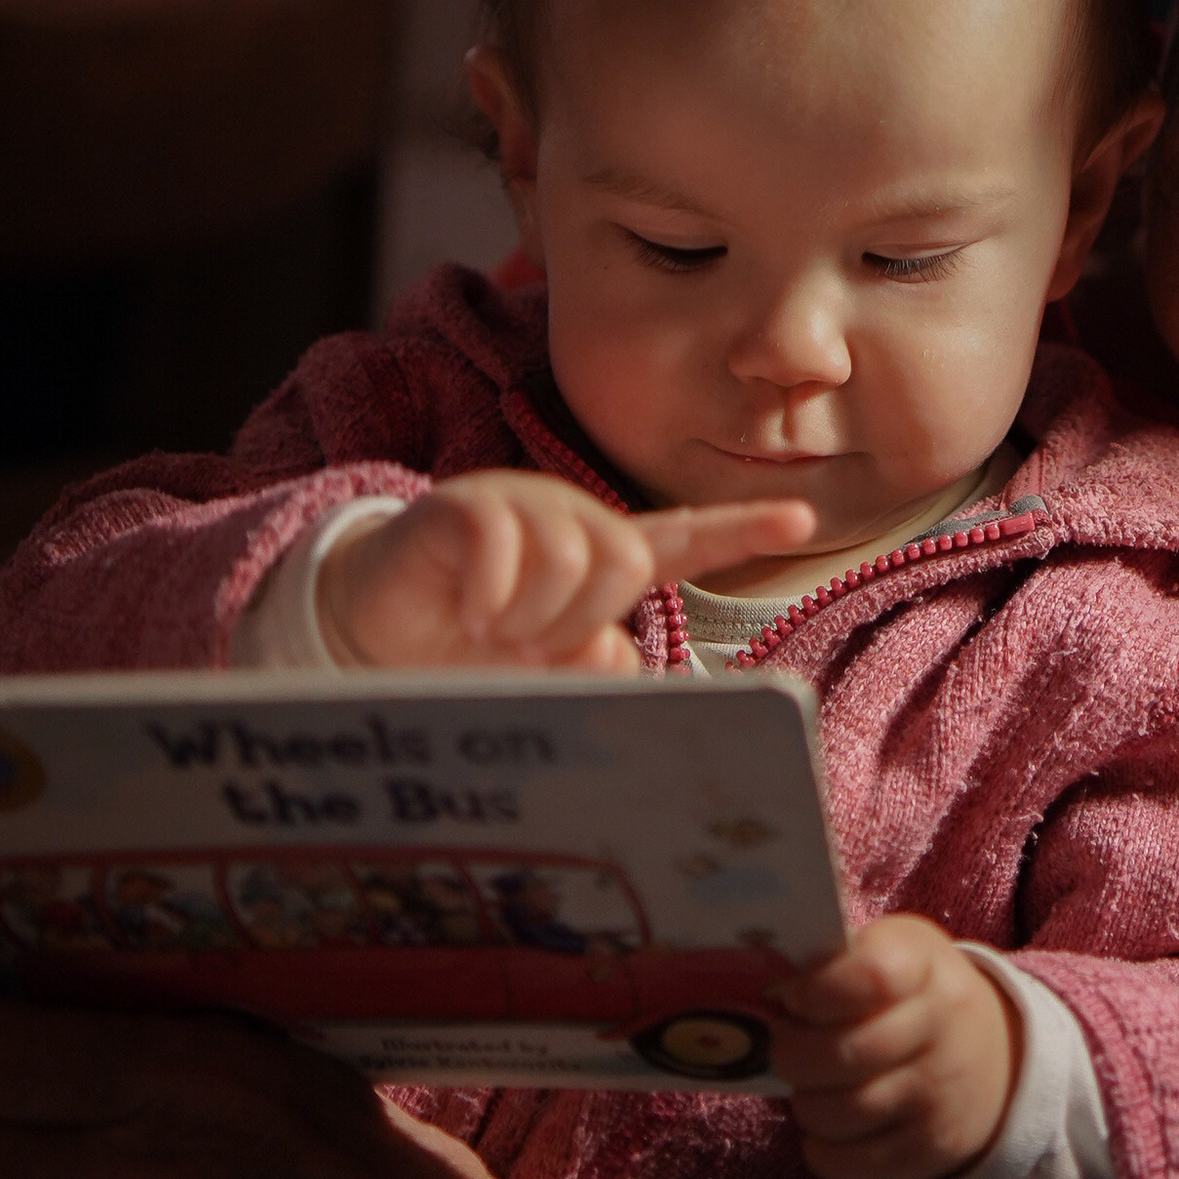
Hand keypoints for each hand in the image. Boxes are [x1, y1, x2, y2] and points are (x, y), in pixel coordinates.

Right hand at [320, 472, 813, 672]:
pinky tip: (469, 611)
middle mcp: (571, 523)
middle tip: (531, 643)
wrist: (377, 630)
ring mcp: (520, 506)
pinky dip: (490, 598)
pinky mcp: (466, 506)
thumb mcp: (543, 672)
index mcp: (602, 559)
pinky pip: (503, 548)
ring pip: (568, 558)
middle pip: (623, 557)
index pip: (684, 540)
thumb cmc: (471, 654)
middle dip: (581, 616)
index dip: (741, 529)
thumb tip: (618, 655)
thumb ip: (594, 666)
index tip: (801, 517)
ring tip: (493, 630)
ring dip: (529, 617)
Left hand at [771, 916, 1018, 1178]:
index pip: (870, 977)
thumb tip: (771, 991)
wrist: (995, 1061)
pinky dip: (821, 1150)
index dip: (817, 991)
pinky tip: (830, 1128)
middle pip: (839, 1054)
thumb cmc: (915, 997)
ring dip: (806, 1101)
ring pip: (835, 1114)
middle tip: (790, 1044)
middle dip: (792, 1052)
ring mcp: (937, 1097)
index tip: (797, 997)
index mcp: (923, 967)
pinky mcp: (927, 1151)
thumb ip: (837, 960)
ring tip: (814, 1085)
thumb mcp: (893, 952)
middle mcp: (940, 1030)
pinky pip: (845, 1164)